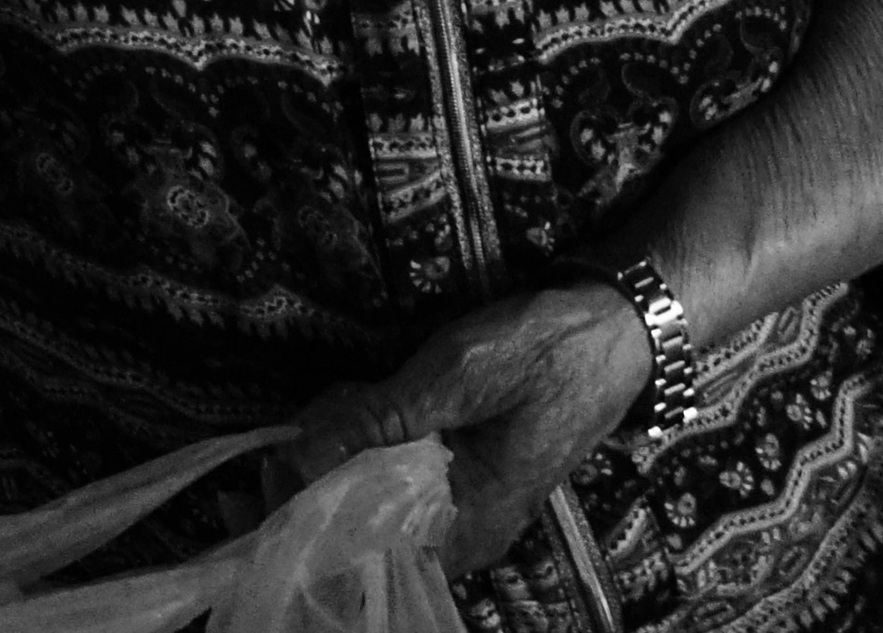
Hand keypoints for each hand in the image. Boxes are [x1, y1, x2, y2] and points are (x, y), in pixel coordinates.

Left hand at [289, 280, 653, 570]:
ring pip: (364, 492)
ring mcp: (454, 498)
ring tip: (344, 396)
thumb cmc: (543, 356)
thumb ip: (377, 421)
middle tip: (318, 411)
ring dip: (337, 446)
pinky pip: (386, 467)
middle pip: (357, 524)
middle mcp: (460, 529)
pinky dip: (362, 435)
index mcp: (469, 527)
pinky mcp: (448, 468)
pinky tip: (360, 396)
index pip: (366, 553)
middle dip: (317, 471)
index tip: (273, 464)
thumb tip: (298, 456)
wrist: (609, 328)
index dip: (308, 514)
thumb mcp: (455, 378)